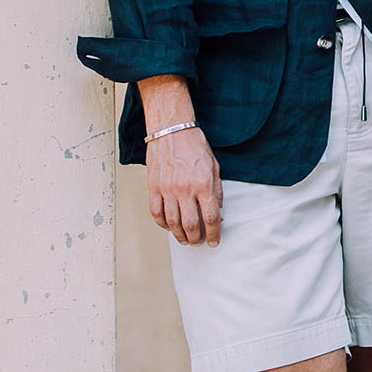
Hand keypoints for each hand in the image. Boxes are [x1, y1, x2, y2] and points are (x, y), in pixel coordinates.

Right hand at [137, 74, 222, 246]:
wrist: (172, 130)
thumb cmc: (194, 145)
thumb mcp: (214, 166)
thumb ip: (217, 190)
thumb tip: (218, 211)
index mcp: (204, 183)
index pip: (211, 217)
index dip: (214, 233)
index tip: (214, 240)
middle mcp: (185, 189)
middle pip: (191, 225)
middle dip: (196, 238)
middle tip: (198, 241)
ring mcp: (167, 189)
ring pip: (172, 223)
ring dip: (179, 235)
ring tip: (184, 239)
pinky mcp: (154, 187)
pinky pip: (156, 213)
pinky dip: (162, 224)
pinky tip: (168, 226)